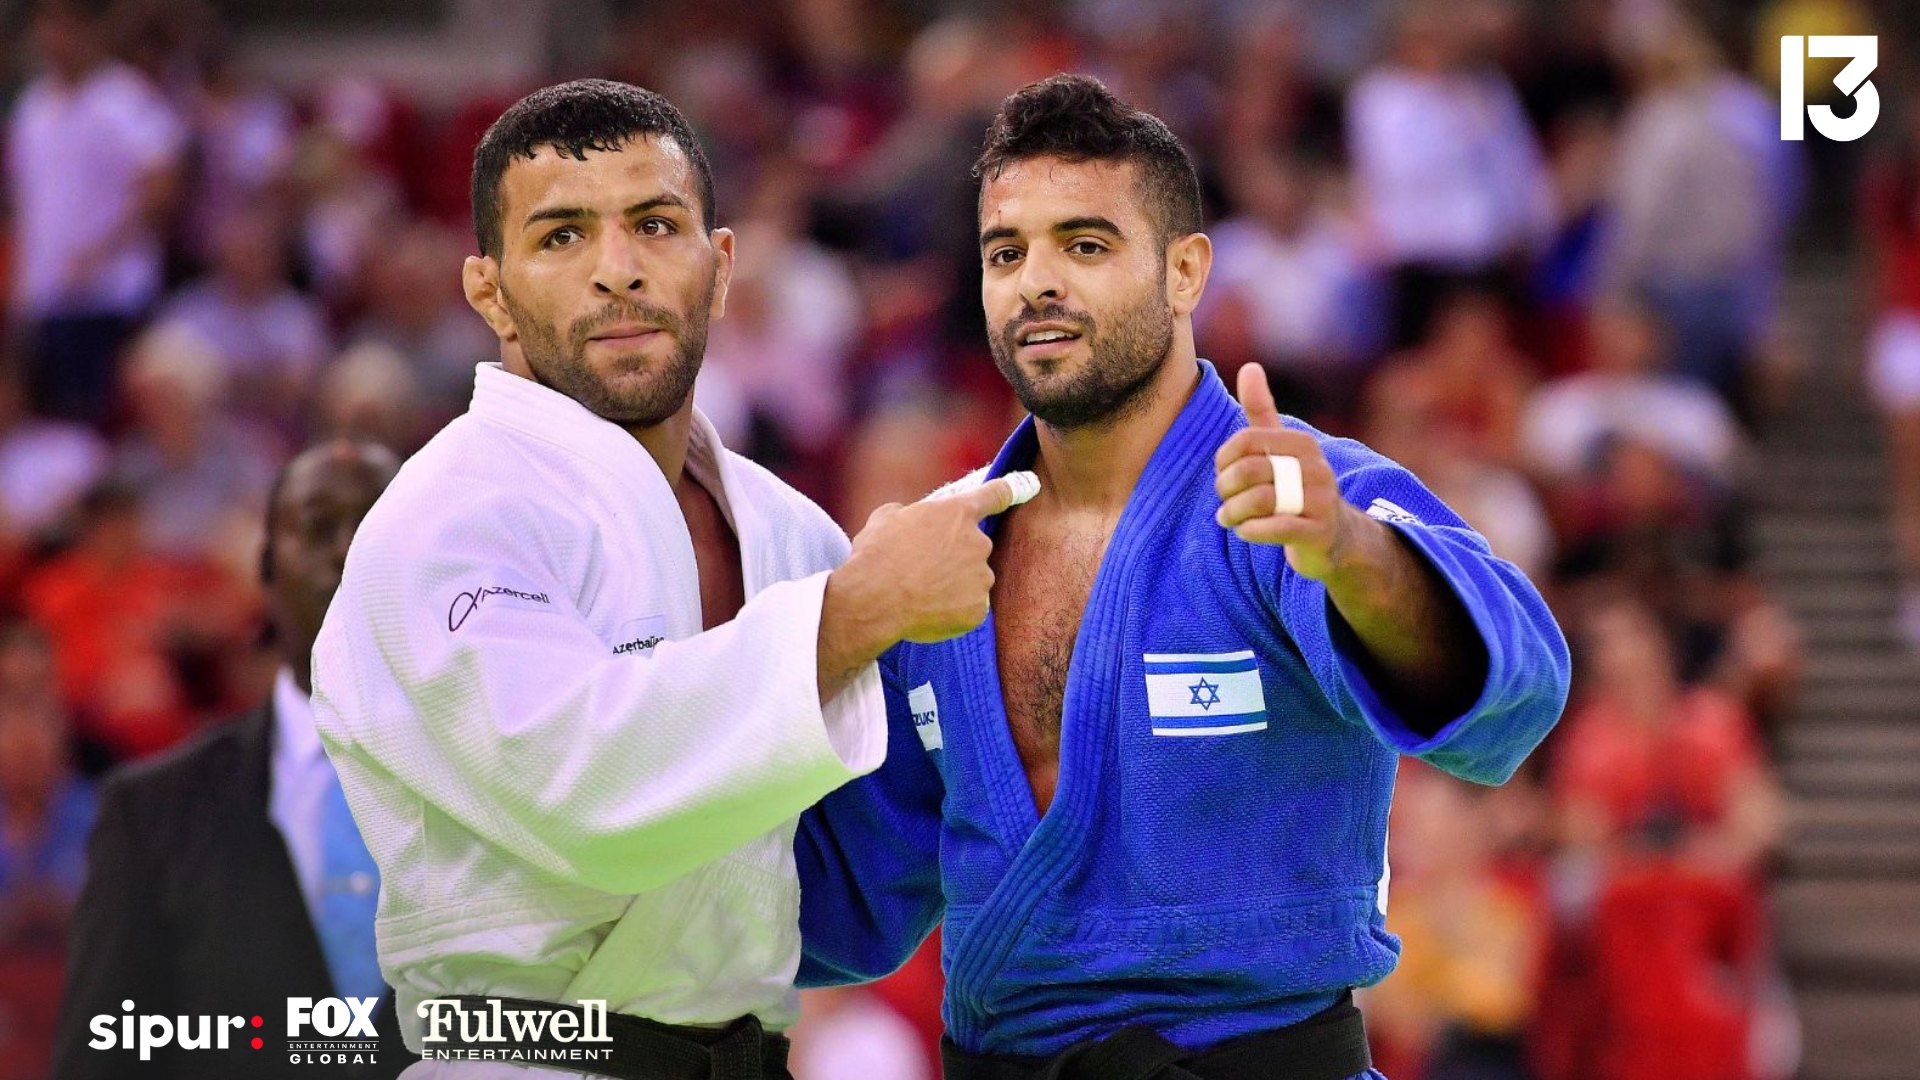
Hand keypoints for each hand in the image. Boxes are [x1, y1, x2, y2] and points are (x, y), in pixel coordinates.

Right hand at [826, 475, 1027, 655]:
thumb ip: (908, 513)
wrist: (874, 599)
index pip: (995, 495)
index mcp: (957, 513)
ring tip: (920, 592)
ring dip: (954, 585)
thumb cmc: (876, 555)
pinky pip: (969, 608)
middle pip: (975, 548)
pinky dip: (952, 611)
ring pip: (973, 580)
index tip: (1030, 485)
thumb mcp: (885, 518)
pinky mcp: (978, 609)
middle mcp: (978, 542)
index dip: (1011, 490)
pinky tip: (927, 611)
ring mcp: (981, 577)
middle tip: (923, 568)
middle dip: (955, 556)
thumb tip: (907, 518)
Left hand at [1213, 362, 1357, 581]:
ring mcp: (1320, 501)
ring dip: (1232, 513)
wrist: (1334, 537)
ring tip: (1228, 518)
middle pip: (1248, 471)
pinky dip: (1250, 530)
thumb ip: (1261, 410)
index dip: (1223, 459)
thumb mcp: (1280, 447)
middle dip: (1225, 488)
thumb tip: (1249, 366)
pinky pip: (1275, 528)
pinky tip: (1244, 531)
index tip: (1222, 473)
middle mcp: (1316, 468)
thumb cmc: (1296, 487)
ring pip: (1258, 501)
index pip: (1246, 440)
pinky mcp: (1319, 532)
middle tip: (1224, 500)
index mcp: (1301, 444)